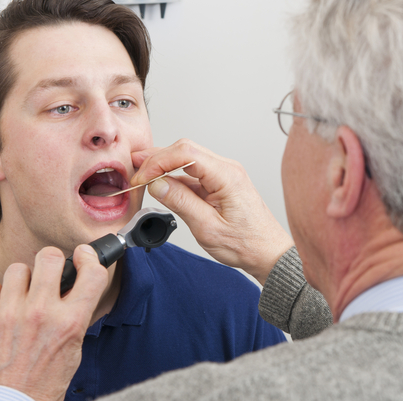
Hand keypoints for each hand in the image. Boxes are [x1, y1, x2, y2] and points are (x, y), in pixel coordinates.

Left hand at [0, 246, 108, 400]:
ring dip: (23, 279)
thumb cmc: (43, 380)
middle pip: (49, 257)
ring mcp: (9, 314)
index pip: (91, 273)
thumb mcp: (73, 347)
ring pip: (18, 268)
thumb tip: (75, 284)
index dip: (89, 258)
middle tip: (49, 273)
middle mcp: (41, 314)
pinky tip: (2, 306)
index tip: (83, 256)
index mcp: (69, 323)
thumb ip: (75, 313)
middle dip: (52, 261)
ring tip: (22, 297)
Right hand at [132, 139, 293, 284]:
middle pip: (185, 149)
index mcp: (227, 176)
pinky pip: (193, 172)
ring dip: (164, 165)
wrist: (267, 253)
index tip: (142, 177)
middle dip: (157, 158)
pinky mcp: (220, 183)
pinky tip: (160, 184)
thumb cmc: (246, 244)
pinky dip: (174, 176)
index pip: (186, 153)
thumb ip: (181, 202)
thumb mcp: (208, 228)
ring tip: (142, 175)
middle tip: (135, 171)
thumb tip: (157, 184)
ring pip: (188, 158)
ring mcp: (224, 175)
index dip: (158, 162)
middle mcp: (227, 169)